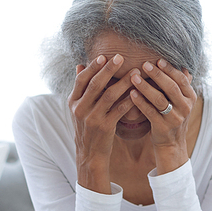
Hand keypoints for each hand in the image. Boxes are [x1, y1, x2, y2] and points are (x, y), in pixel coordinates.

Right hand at [68, 54, 138, 191]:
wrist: (89, 154)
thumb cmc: (87, 127)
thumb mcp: (78, 108)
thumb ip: (80, 88)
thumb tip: (80, 65)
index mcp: (73, 101)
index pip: (81, 79)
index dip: (93, 67)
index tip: (104, 56)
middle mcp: (80, 109)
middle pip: (95, 84)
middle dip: (108, 69)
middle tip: (121, 57)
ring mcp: (92, 118)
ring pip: (109, 95)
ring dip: (123, 82)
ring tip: (135, 72)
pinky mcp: (104, 127)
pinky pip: (119, 110)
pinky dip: (128, 100)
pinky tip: (138, 92)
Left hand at [129, 58, 196, 172]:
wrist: (172, 144)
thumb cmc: (173, 117)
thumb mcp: (182, 102)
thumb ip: (182, 85)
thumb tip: (184, 66)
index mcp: (191, 98)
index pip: (181, 80)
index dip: (170, 69)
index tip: (158, 60)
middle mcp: (185, 107)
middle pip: (171, 87)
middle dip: (157, 75)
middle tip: (144, 64)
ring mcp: (175, 118)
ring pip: (160, 99)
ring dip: (146, 87)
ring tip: (134, 77)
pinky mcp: (163, 128)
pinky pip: (150, 112)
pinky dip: (140, 102)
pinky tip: (131, 93)